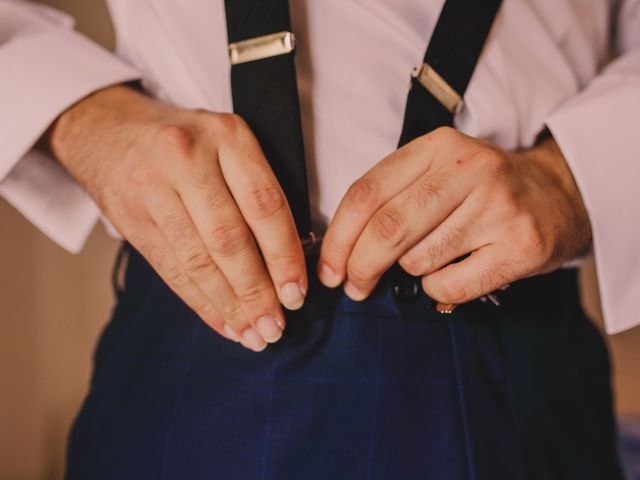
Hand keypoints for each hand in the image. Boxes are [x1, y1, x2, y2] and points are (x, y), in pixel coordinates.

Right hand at [49, 85, 306, 351]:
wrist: (106, 129)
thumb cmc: (185, 140)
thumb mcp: (226, 142)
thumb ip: (255, 188)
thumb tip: (288, 262)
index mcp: (226, 136)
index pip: (265, 206)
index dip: (284, 256)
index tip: (298, 293)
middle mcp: (188, 159)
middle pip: (230, 239)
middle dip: (257, 291)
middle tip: (276, 326)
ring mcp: (154, 189)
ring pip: (199, 261)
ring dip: (230, 306)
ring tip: (254, 334)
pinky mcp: (131, 219)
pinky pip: (171, 270)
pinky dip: (201, 303)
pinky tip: (223, 323)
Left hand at [317, 126, 590, 306]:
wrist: (556, 196)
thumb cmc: (479, 190)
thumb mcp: (435, 170)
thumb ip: (390, 197)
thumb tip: (340, 252)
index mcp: (437, 146)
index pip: (366, 193)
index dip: (338, 237)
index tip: (327, 268)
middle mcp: (469, 169)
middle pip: (388, 229)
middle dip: (359, 266)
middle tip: (354, 286)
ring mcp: (498, 207)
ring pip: (418, 260)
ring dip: (408, 273)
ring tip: (427, 262)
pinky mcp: (521, 245)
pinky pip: (451, 286)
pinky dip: (437, 290)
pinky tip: (451, 275)